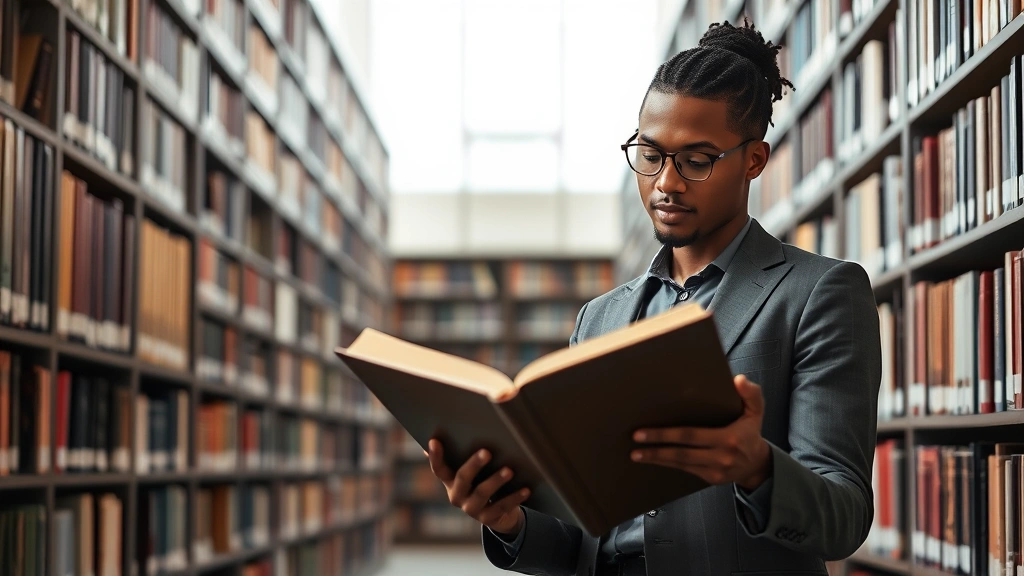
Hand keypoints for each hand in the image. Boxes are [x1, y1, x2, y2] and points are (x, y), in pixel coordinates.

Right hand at [425, 438, 529, 535]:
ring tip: (509, 470)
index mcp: (450, 482)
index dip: (435, 456)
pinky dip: (514, 497)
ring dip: (496, 481)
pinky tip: (525, 489)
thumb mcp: (472, 471)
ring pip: (482, 494)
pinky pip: (502, 507)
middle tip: (487, 452)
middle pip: (462, 479)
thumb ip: (463, 454)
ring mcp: (471, 509)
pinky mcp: (488, 519)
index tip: (435, 441)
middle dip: (474, 465)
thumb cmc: (482, 482)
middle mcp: (457, 496)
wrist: (498, 514)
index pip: (439, 469)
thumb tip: (448, 430)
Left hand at [630, 374, 771, 490]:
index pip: (691, 435)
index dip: (666, 434)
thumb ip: (751, 394)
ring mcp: (714, 470)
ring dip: (656, 459)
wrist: (758, 464)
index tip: (644, 431)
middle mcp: (720, 457)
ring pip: (680, 464)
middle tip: (635, 441)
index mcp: (728, 438)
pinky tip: (653, 459)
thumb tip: (739, 379)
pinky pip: (685, 470)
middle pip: (681, 452)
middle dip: (655, 448)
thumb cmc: (751, 432)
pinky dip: (668, 465)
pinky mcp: (710, 479)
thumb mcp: (756, 410)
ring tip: (636, 454)